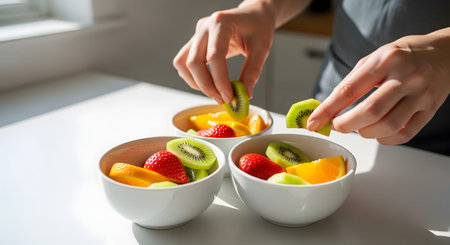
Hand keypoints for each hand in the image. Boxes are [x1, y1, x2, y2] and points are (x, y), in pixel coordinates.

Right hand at [173, 2, 275, 103]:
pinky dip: (193, 77)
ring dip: (196, 83)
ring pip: (183, 63)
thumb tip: (245, 94)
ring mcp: (197, 34)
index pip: (214, 56)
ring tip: (216, 93)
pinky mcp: (194, 43)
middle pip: (193, 62)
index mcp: (221, 22)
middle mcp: (204, 27)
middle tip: (223, 99)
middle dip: (207, 86)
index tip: (229, 96)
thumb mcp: (262, 49)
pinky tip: (210, 84)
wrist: (254, 15)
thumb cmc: (258, 26)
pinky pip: (184, 63)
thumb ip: (252, 72)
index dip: (219, 80)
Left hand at [308, 28, 449, 144]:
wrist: (444, 54)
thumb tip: (328, 109)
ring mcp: (420, 95)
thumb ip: (352, 82)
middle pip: (370, 111)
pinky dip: (384, 138)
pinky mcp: (430, 110)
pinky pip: (404, 134)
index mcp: (385, 60)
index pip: (349, 90)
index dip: (328, 110)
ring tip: (358, 127)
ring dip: (365, 133)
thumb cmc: (402, 56)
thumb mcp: (374, 58)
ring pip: (387, 126)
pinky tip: (377, 131)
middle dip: (346, 125)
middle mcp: (405, 77)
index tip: (313, 123)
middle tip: (336, 126)